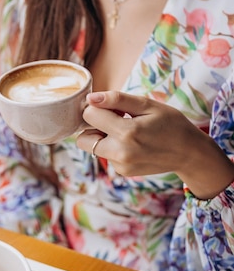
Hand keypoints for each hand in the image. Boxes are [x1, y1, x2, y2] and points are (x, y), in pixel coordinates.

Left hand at [76, 91, 233, 198]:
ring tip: (126, 132)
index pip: (89, 115)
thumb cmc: (171, 124)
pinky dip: (114, 149)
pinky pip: (107, 156)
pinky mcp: (123, 172)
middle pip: (82, 139)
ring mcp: (121, 165)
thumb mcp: (147, 105)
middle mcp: (120, 152)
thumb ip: (117, 99)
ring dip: (102, 138)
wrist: (189, 152)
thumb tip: (90, 99)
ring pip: (93, 148)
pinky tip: (133, 144)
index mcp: (126, 132)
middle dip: (92, 127)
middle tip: (114, 120)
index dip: (96, 107)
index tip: (111, 107)